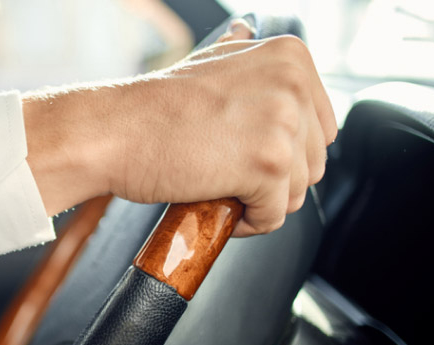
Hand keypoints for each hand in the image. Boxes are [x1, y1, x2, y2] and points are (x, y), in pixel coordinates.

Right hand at [23, 20, 335, 236]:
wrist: (114, 131)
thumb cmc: (152, 107)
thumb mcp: (210, 63)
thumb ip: (245, 60)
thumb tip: (246, 33)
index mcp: (289, 57)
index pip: (319, 127)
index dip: (283, 152)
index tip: (245, 155)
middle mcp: (293, 84)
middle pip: (312, 162)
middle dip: (273, 179)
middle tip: (226, 172)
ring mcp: (283, 123)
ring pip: (296, 192)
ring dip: (258, 201)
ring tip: (219, 186)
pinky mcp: (269, 165)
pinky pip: (275, 215)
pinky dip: (247, 222)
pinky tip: (218, 203)